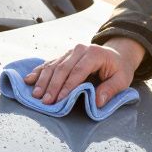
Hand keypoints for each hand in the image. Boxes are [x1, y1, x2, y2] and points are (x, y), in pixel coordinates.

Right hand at [23, 37, 144, 107]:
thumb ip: (110, 89)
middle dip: (53, 86)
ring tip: (35, 94)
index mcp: (94, 53)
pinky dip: (38, 72)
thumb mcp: (122, 79)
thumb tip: (97, 101)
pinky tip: (28, 79)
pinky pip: (49, 63)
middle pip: (63, 68)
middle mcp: (80, 49)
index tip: (59, 99)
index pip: (78, 71)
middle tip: (45, 101)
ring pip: (53, 65)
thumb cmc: (119, 69)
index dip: (68, 86)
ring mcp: (70, 52)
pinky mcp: (63, 56)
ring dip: (43, 80)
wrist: (116, 55)